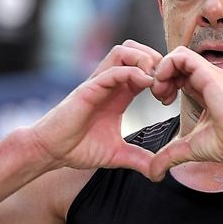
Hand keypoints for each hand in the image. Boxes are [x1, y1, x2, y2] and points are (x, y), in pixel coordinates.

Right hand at [25, 41, 162, 173]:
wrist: (51, 151)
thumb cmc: (78, 148)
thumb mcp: (117, 154)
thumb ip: (139, 159)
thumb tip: (158, 172)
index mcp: (119, 94)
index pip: (144, 69)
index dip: (162, 76)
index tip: (170, 96)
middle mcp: (109, 83)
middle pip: (135, 51)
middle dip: (156, 60)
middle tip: (167, 83)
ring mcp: (98, 83)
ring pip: (123, 51)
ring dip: (144, 59)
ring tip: (156, 80)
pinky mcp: (88, 89)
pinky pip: (112, 70)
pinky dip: (132, 71)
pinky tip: (145, 83)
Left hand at [146, 46, 222, 179]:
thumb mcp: (190, 148)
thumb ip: (170, 156)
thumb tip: (154, 173)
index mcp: (206, 90)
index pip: (181, 75)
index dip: (166, 84)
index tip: (163, 102)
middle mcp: (208, 78)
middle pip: (177, 62)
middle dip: (161, 76)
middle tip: (159, 96)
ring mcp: (209, 73)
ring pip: (177, 54)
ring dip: (162, 71)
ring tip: (160, 91)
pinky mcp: (209, 73)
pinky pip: (181, 56)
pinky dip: (166, 67)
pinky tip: (165, 87)